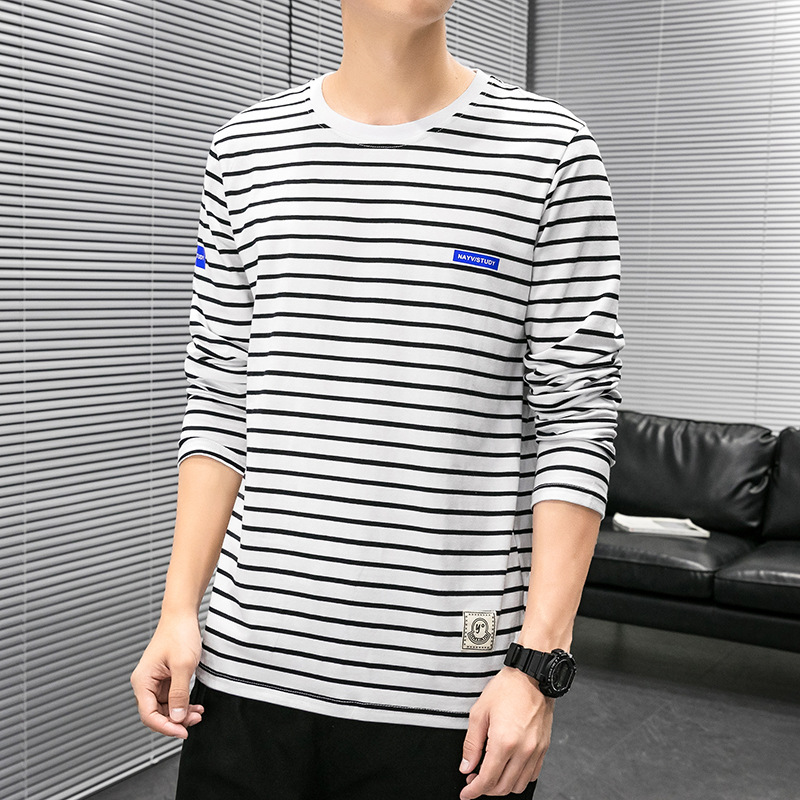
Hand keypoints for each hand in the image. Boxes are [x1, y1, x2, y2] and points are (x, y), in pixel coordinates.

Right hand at [129, 613, 205, 739]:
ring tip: (198, 713)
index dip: (165, 727)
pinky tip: (195, 706)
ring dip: (181, 713)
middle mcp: (146, 683)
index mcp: (143, 681)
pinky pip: (172, 697)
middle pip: (157, 714)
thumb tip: (176, 718)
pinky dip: (183, 703)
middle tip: (195, 721)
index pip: (149, 715)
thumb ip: (179, 694)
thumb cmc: (179, 634)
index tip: (182, 731)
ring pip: (166, 707)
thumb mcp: (183, 666)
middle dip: (176, 720)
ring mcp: (156, 680)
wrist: (182, 615)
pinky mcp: (166, 677)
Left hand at [458, 666, 553, 798]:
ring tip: (490, 773)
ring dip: (502, 786)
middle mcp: (523, 750)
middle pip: (502, 787)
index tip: (466, 793)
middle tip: (473, 780)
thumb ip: (471, 744)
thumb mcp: (479, 712)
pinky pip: (532, 775)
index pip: (487, 780)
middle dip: (485, 789)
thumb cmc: (507, 689)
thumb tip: (466, 766)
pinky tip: (508, 767)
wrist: (532, 676)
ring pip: (518, 785)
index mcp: (504, 742)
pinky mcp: (543, 748)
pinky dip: (518, 778)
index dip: (474, 791)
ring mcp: (536, 751)